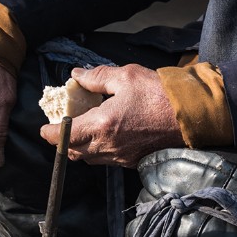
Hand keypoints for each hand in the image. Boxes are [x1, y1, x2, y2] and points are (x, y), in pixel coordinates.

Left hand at [39, 63, 181, 168]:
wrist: (192, 117)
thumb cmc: (160, 94)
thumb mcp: (126, 76)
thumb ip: (97, 76)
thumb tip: (76, 75)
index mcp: (101, 125)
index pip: (64, 136)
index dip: (50, 134)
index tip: (44, 129)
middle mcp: (108, 146)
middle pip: (74, 152)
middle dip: (63, 143)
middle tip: (62, 129)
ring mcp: (121, 157)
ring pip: (90, 159)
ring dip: (81, 148)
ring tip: (82, 131)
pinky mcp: (133, 161)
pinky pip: (107, 161)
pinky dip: (99, 151)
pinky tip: (105, 136)